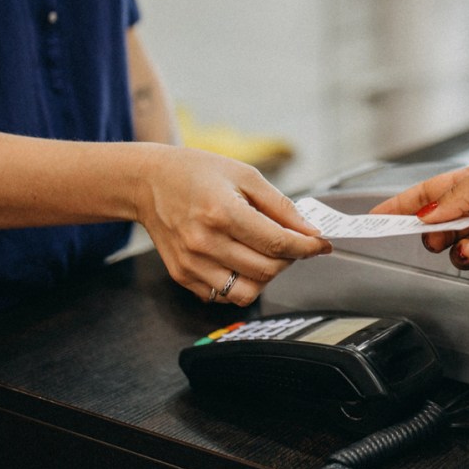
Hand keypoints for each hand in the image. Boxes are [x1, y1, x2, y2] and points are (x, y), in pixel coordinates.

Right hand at [135, 146, 331, 305]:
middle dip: (288, 259)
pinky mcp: (183, 275)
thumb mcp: (244, 175)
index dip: (307, 247)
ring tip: (263, 254)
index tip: (320, 245)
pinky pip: (223, 296)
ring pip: (247, 292)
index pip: (277, 243)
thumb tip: (310, 231)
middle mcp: (204, 242)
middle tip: (289, 243)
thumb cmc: (197, 173)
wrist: (148, 182)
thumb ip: (280, 206)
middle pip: (266, 270)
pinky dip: (240, 282)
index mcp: (222, 212)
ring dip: (265, 277)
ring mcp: (191, 263)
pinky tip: (239, 260)